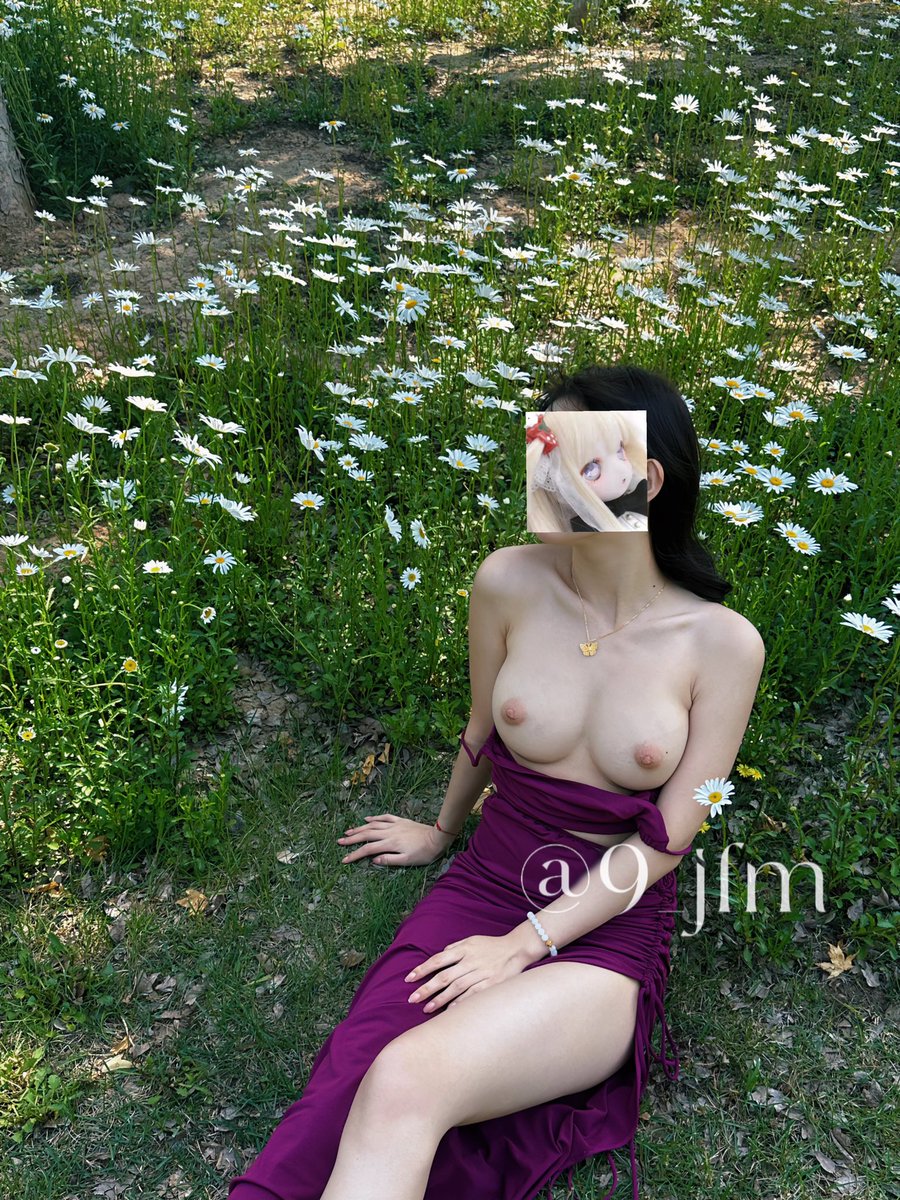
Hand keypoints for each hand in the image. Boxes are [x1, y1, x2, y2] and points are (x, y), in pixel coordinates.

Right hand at [338, 813, 452, 868]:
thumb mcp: (407, 861)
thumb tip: (373, 860)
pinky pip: (384, 817)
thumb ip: (389, 860)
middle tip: (339, 841)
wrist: (437, 838)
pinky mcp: (400, 821)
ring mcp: (394, 825)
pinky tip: (366, 818)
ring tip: (348, 831)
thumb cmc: (423, 853)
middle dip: (352, 839)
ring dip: (359, 828)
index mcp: (390, 844)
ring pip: (373, 825)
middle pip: (366, 835)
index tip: (344, 859)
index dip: (355, 854)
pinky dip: (374, 818)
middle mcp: (389, 832)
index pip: (367, 849)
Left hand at [404, 933, 539, 1013]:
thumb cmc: (492, 945)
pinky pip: (472, 996)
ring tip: (426, 1009)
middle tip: (412, 999)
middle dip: (426, 988)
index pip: (438, 960)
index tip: (409, 978)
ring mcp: (480, 974)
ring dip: (440, 1000)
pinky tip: (449, 1012)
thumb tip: (441, 953)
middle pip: (444, 977)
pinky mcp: (490, 985)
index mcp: (464, 949)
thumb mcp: (472, 940)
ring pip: (456, 989)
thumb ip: (455, 947)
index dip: (422, 969)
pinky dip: (460, 1004)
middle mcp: (470, 962)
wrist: (517, 949)